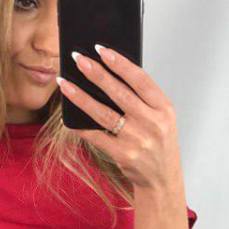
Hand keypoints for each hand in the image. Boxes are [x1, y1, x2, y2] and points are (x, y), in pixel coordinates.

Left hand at [57, 45, 184, 191]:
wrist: (162, 179)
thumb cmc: (158, 142)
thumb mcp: (161, 117)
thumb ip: (142, 98)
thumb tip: (108, 73)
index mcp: (164, 108)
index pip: (140, 79)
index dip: (120, 63)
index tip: (101, 49)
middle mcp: (153, 123)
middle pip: (119, 93)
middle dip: (96, 73)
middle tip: (77, 58)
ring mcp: (137, 141)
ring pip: (103, 113)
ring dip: (81, 96)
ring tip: (64, 83)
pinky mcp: (123, 156)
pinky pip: (96, 136)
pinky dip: (80, 125)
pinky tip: (68, 113)